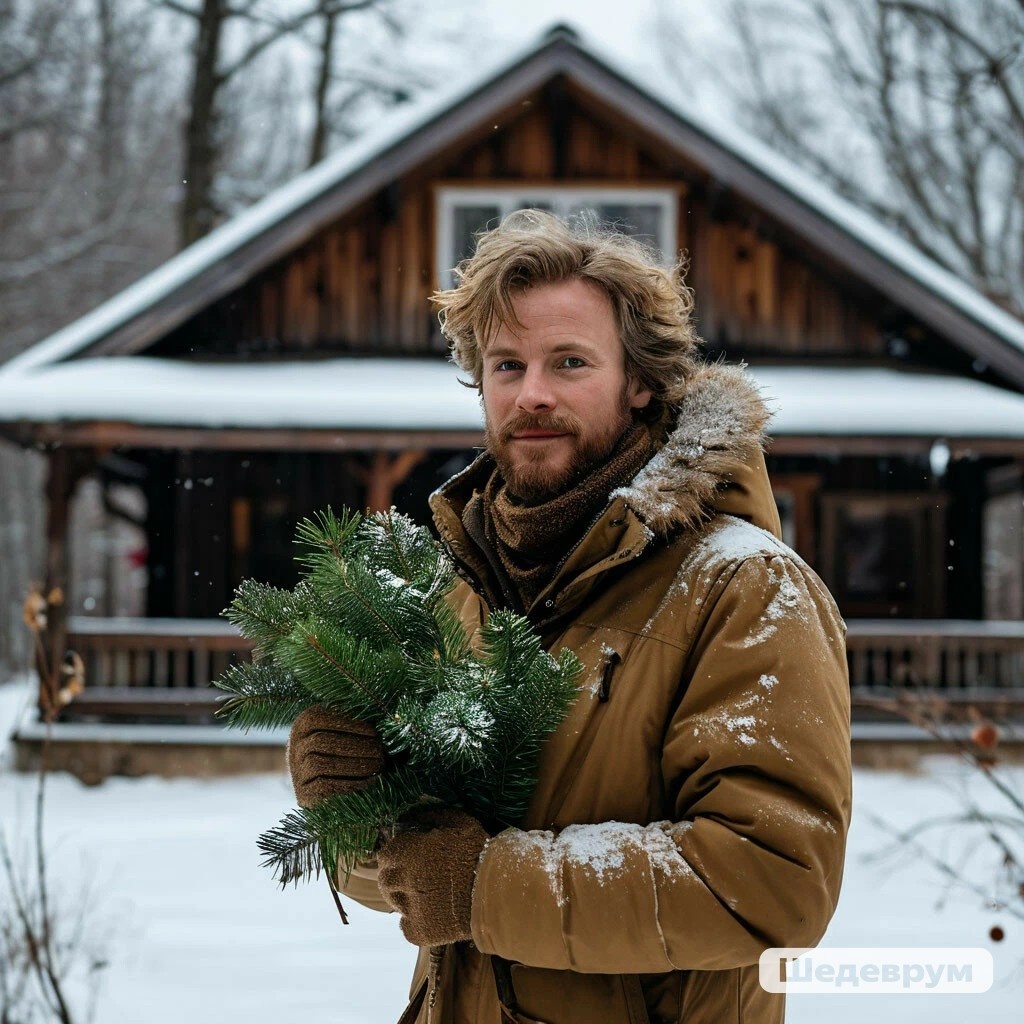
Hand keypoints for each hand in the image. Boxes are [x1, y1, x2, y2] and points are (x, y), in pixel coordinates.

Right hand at [287, 705, 385, 807]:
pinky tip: (368, 782)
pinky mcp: (302, 795)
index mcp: (303, 724)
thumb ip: (352, 721)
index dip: (348, 724)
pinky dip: (349, 783)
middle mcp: (294, 746)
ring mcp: (296, 771)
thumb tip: (377, 719)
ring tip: (377, 765)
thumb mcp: (342, 731)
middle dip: (354, 746)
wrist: (323, 786)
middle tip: (380, 751)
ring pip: (319, 763)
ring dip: (353, 764)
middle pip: (320, 742)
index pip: (320, 719)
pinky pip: (322, 786)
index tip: (374, 732)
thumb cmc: (341, 751)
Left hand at [377, 806, 488, 946]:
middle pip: (385, 880)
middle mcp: (405, 880)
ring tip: (426, 895)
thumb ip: (433, 817)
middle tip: (414, 877)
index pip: (386, 855)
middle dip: (395, 877)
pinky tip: (430, 914)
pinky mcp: (419, 932)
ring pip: (395, 902)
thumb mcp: (460, 822)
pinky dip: (413, 921)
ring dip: (405, 897)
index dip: (395, 856)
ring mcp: (410, 908)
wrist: (497, 892)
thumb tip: (414, 818)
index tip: (406, 857)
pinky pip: (405, 926)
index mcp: (410, 853)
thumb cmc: (480, 852)